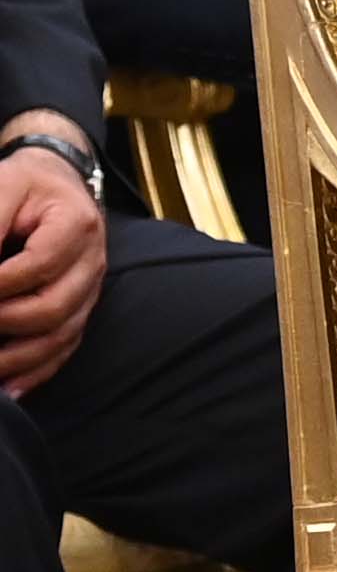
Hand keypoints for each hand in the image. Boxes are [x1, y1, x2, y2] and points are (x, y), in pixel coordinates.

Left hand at [0, 120, 109, 395]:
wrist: (58, 181)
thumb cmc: (24, 185)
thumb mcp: (2, 188)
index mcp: (76, 224)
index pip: (38, 265)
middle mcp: (93, 262)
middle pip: (54, 306)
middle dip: (4, 323)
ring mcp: (91, 290)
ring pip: (61, 334)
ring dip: (17, 358)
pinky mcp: (81, 309)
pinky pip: (66, 347)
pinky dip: (36, 372)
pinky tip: (10, 389)